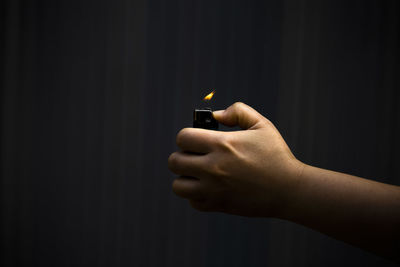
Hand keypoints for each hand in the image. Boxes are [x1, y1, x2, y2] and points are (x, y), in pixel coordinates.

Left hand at [168, 102, 303, 216]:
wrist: (289, 190)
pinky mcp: (218, 205)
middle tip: (195, 156)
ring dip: (185, 178)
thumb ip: (238, 112)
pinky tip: (209, 188)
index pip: (183, 138)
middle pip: (174, 162)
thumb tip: (216, 115)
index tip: (196, 139)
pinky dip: (196, 195)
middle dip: (182, 156)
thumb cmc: (276, 156)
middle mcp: (213, 167)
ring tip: (198, 174)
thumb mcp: (262, 125)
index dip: (187, 136)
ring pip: (178, 185)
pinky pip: (192, 202)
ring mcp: (214, 189)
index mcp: (222, 145)